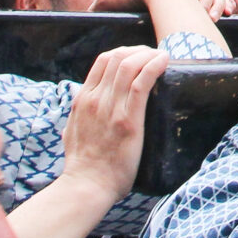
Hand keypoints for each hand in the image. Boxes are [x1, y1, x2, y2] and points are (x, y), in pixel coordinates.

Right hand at [61, 45, 167, 199]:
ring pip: (130, 65)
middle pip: (118, 57)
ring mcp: (111, 109)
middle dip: (139, 51)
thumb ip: (80, 116)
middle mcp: (95, 99)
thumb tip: (86, 108)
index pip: (103, 61)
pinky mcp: (127, 121)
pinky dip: (154, 67)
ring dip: (149, 55)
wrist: (86, 186)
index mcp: (83, 99)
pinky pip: (141, 84)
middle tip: (154, 56)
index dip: (124, 52)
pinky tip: (165, 62)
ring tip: (163, 57)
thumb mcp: (72, 131)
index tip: (139, 56)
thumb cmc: (83, 165)